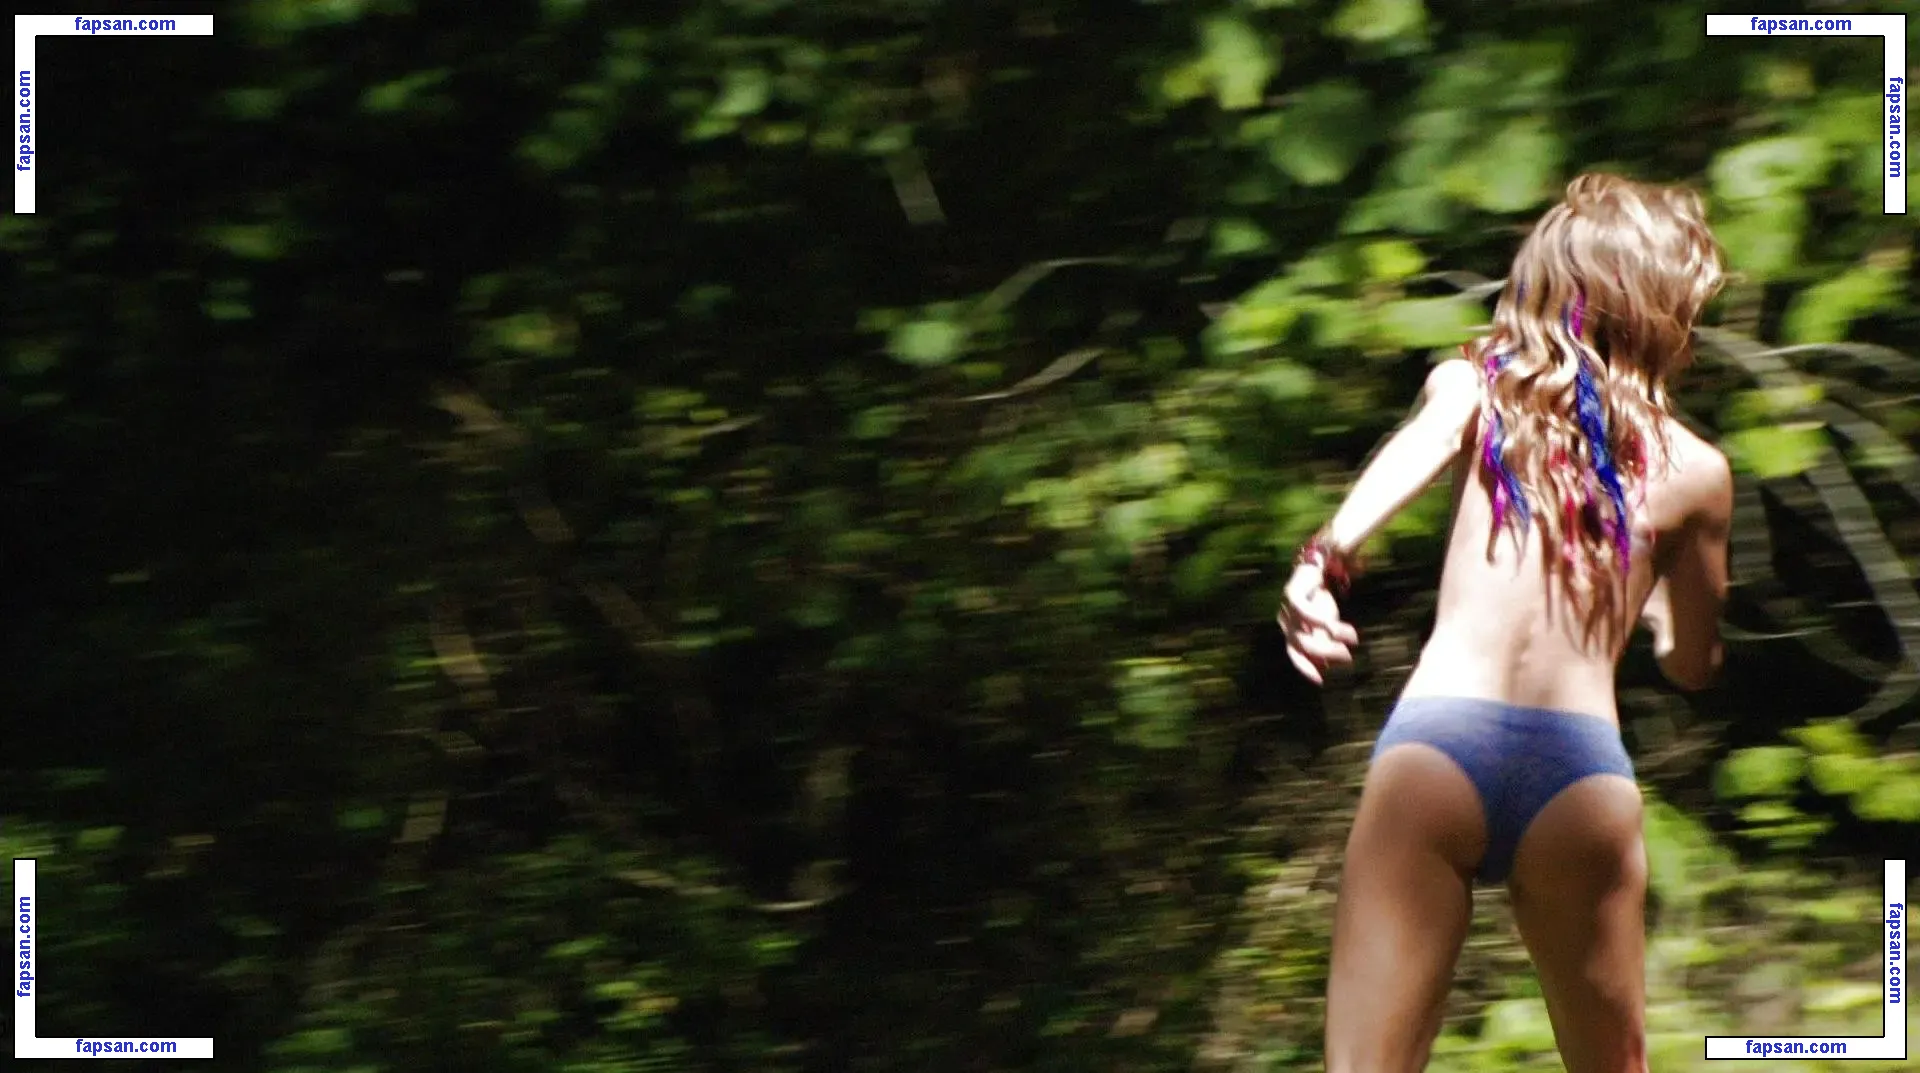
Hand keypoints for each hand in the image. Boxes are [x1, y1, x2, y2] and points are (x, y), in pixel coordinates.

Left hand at [1277, 563, 1358, 685]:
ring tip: (1352, 638)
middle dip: (1326, 654)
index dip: (1305, 668)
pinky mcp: (1291, 594)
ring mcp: (1286, 609)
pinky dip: (1319, 621)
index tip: (1320, 681)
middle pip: (1302, 647)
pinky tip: (1333, 625)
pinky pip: (1303, 612)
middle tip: (1348, 656)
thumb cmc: (1321, 597)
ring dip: (1328, 640)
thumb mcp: (1326, 622)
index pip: (1295, 655)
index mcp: (1293, 631)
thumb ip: (1326, 640)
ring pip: (1303, 633)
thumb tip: (1332, 663)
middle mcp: (1286, 622)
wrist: (1319, 564)